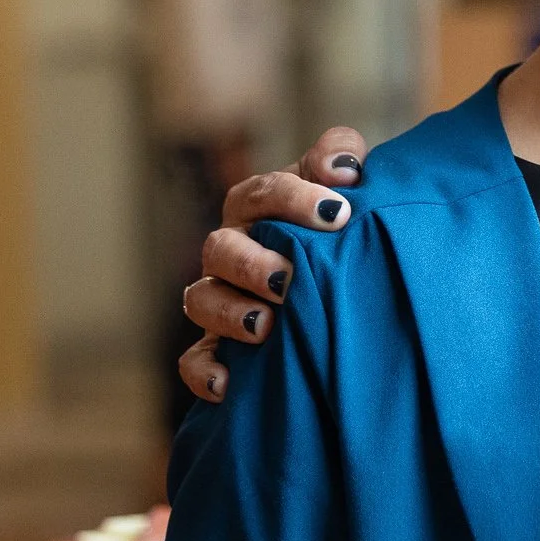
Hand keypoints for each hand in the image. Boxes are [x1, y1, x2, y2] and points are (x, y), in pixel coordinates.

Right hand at [178, 127, 370, 403]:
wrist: (343, 277)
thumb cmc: (340, 224)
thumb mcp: (344, 184)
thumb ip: (341, 155)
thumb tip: (344, 167)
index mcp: (257, 205)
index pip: (262, 192)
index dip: (294, 199)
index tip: (339, 213)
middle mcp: (232, 248)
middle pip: (221, 247)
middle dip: (252, 263)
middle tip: (290, 278)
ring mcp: (221, 296)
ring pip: (201, 299)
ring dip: (229, 312)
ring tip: (266, 325)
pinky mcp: (219, 344)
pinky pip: (194, 359)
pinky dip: (204, 371)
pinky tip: (227, 384)